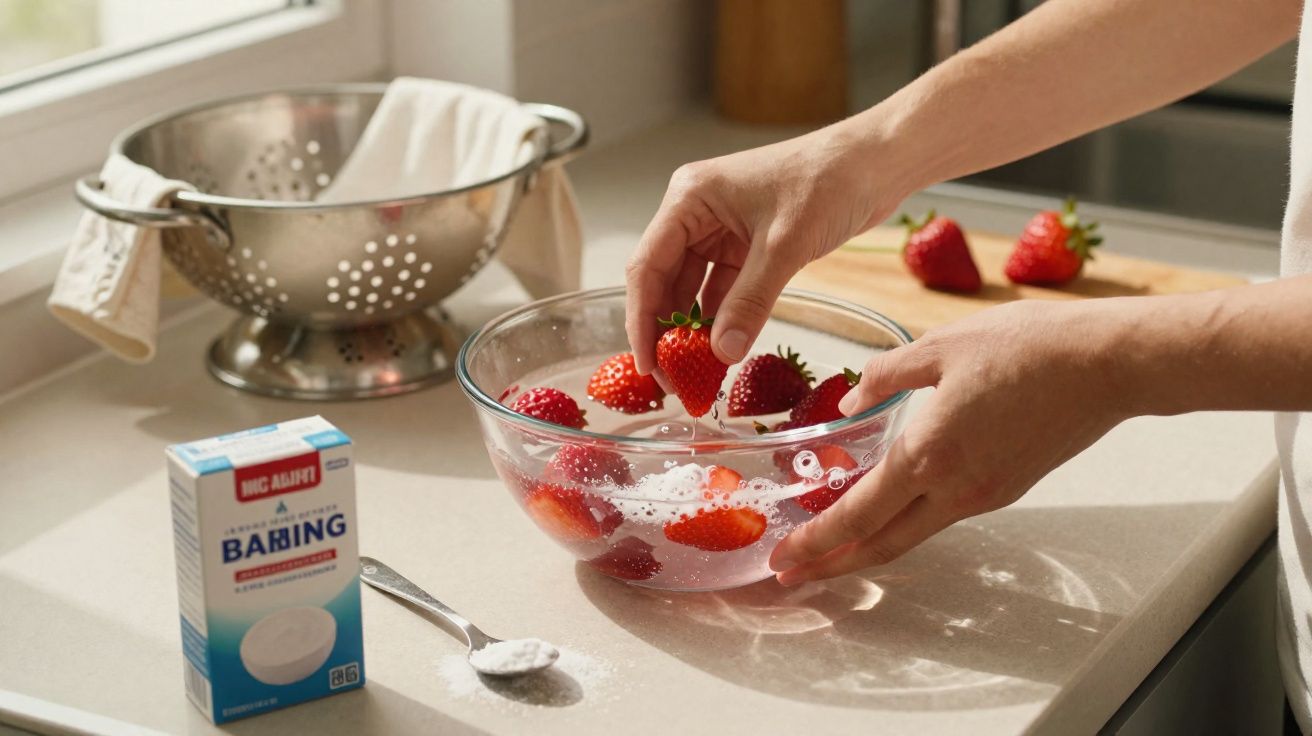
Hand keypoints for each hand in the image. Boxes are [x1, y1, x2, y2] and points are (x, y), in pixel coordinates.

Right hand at [625, 126, 908, 372]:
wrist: (877, 162)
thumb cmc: (829, 179)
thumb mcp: (784, 246)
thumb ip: (749, 302)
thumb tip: (722, 354)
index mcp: (689, 198)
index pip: (648, 266)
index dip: (642, 319)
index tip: (647, 363)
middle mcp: (697, 212)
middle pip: (664, 281)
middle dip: (667, 331)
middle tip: (672, 379)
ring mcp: (721, 229)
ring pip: (693, 289)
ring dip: (695, 329)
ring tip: (695, 373)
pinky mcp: (748, 244)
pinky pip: (724, 289)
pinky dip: (723, 318)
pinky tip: (723, 350)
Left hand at [769, 298, 1131, 584]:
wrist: (1106, 363)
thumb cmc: (1028, 346)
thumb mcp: (940, 345)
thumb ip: (886, 374)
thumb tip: (853, 397)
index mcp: (929, 454)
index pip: (857, 515)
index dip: (816, 541)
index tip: (783, 556)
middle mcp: (956, 488)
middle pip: (881, 545)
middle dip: (831, 564)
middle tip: (792, 573)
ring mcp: (985, 494)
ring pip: (914, 533)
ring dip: (868, 545)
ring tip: (832, 545)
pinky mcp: (1006, 487)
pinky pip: (944, 513)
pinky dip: (905, 521)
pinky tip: (889, 506)